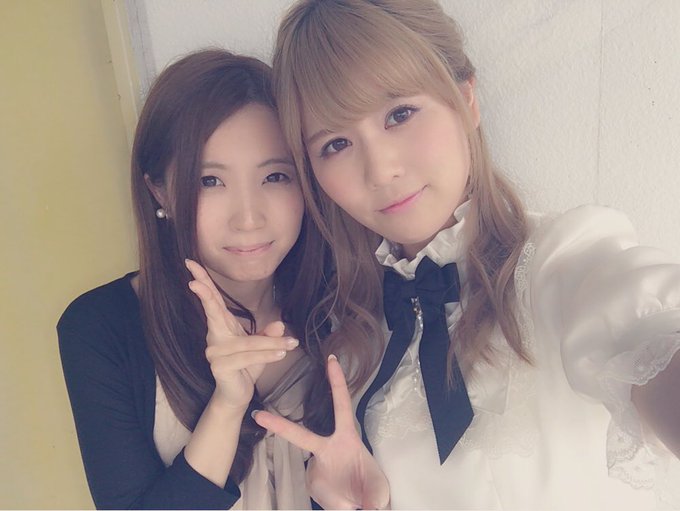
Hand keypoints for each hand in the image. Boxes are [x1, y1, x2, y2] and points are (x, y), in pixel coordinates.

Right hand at [185, 259, 297, 409]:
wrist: (237, 395)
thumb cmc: (247, 367)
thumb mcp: (261, 346)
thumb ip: (268, 334)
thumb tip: (280, 324)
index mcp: (222, 326)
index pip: (213, 301)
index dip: (203, 282)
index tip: (190, 264)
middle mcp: (215, 337)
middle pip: (212, 312)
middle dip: (205, 294)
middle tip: (193, 281)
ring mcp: (215, 353)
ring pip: (248, 342)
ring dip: (272, 344)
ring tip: (292, 343)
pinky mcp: (220, 367)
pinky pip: (248, 357)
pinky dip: (268, 355)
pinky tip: (282, 354)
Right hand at [254, 354, 389, 509]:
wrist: (360, 502)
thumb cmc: (372, 486)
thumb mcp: (380, 492)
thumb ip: (374, 500)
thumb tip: (368, 508)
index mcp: (347, 438)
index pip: (342, 405)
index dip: (337, 383)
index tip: (331, 360)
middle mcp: (328, 448)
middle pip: (300, 435)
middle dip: (279, 425)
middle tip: (260, 416)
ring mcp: (317, 466)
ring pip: (311, 471)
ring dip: (324, 486)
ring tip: (345, 496)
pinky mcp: (312, 482)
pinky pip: (314, 486)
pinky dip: (328, 498)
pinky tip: (342, 500)